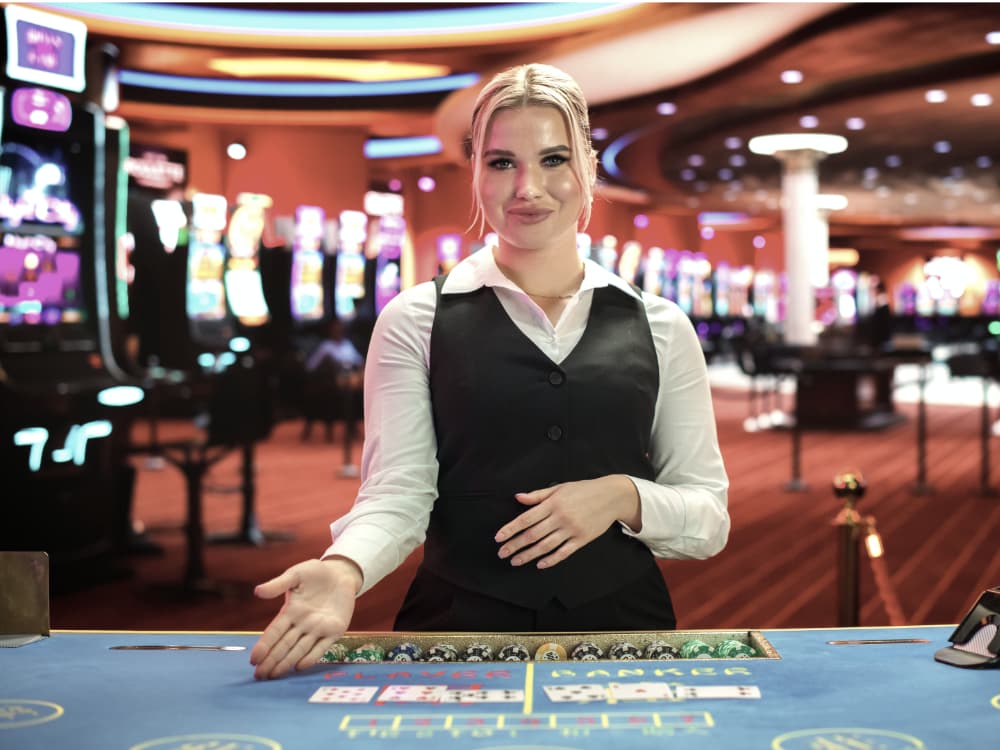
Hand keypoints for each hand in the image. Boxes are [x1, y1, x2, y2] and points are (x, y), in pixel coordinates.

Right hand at [249, 557, 361, 679]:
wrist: (341, 572)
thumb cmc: (315, 573)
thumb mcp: (296, 575)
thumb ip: (278, 584)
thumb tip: (258, 592)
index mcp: (290, 612)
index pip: (274, 632)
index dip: (264, 645)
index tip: (253, 659)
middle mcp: (302, 624)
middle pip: (284, 645)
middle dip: (271, 660)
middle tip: (259, 676)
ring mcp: (318, 629)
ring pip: (299, 649)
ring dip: (287, 662)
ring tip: (274, 675)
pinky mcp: (334, 630)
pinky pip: (321, 646)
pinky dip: (311, 657)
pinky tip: (300, 666)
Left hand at [494, 475, 639, 569]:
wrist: (611, 497)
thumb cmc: (584, 490)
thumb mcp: (559, 488)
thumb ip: (538, 495)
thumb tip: (518, 497)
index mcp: (553, 503)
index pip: (526, 518)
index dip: (510, 529)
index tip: (499, 537)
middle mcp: (560, 517)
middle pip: (532, 535)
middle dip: (515, 545)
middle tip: (502, 553)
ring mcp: (571, 530)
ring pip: (545, 546)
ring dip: (528, 555)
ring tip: (515, 561)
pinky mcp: (582, 539)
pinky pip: (563, 552)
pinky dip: (550, 560)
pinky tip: (539, 564)